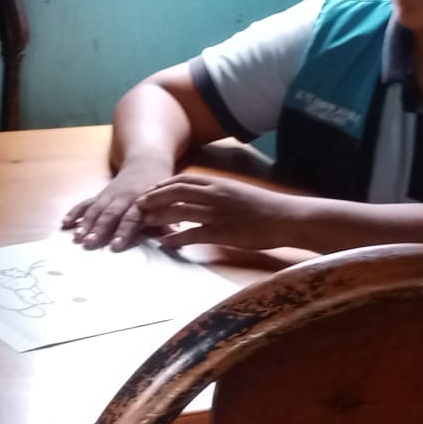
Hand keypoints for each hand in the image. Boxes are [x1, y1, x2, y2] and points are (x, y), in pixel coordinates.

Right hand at [63, 157, 172, 250]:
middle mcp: (123, 198)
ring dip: (85, 223)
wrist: (146, 162)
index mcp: (141, 201)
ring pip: (95, 209)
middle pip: (109, 214)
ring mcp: (109, 196)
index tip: (115, 245)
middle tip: (89, 242)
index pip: (132, 218)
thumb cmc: (159, 189)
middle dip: (98, 228)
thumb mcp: (168, 202)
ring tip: (76, 237)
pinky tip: (65, 223)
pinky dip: (75, 213)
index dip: (123, 231)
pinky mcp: (100, 195)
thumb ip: (168, 220)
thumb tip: (174, 237)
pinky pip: (86, 204)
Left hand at [137, 175, 304, 250]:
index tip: (148, 192)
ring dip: (158, 218)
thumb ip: (216, 194)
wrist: (285, 217)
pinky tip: (165, 243)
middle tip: (137, 207)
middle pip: (175, 193)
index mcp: (218, 183)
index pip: (182, 180)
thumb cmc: (262, 207)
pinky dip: (176, 238)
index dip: (162, 186)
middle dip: (153, 199)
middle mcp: (214, 195)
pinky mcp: (222, 232)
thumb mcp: (236, 193)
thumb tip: (198, 199)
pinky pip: (193, 234)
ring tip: (143, 224)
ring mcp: (216, 213)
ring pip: (179, 212)